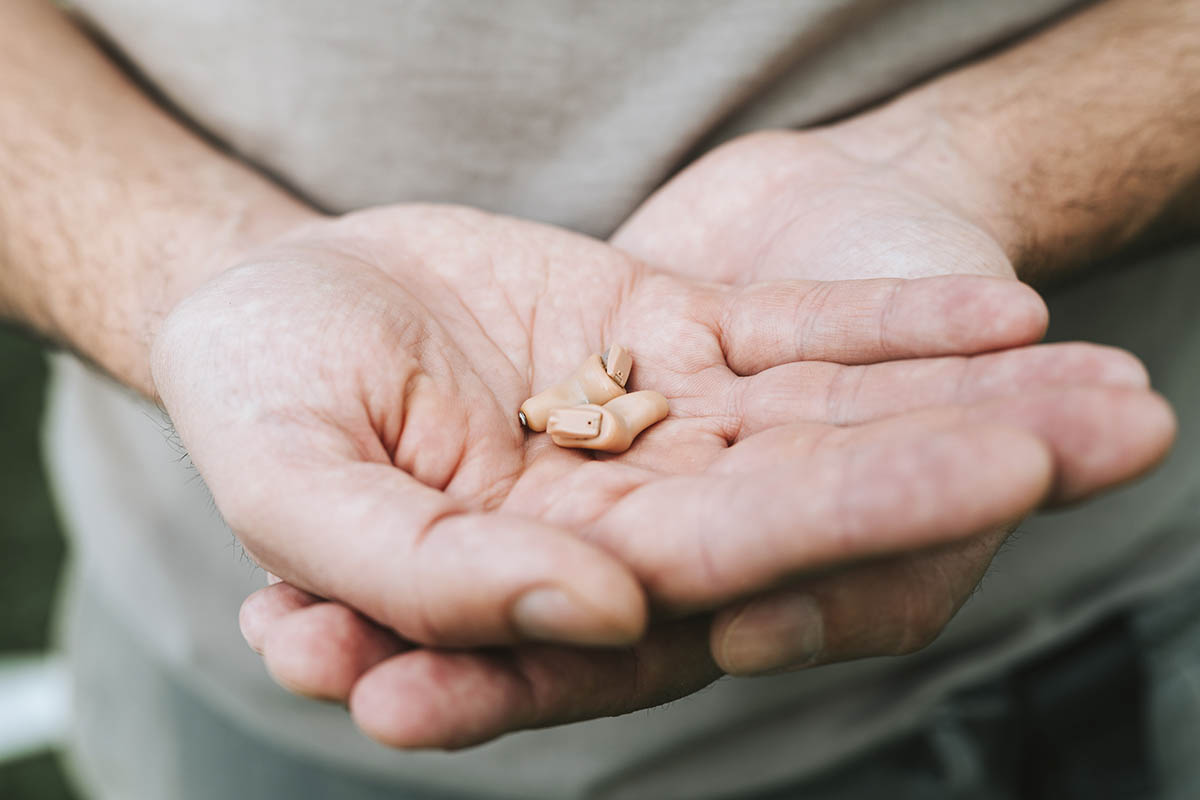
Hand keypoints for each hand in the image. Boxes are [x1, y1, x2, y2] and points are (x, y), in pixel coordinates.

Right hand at [222, 205, 1171, 747]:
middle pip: (814, 497)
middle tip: (1125, 436)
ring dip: (971, 400)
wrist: (264, 297)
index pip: (710, 570)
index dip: (847, 527)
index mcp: (544, 578)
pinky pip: (791, 333)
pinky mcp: (663, 336)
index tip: (987, 486)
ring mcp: (655, 425)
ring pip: (827, 418)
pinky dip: (895, 325)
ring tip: (1121, 390)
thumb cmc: (251, 391)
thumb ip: (426, 566)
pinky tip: (1014, 321)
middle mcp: (625, 517)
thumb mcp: (287, 477)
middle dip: (965, 468)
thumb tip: (605, 606)